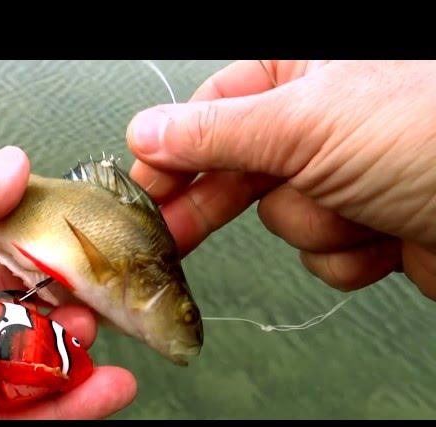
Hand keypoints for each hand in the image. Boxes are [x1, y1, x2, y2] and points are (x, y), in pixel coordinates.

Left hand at [0, 146, 135, 418]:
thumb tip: (16, 166)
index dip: (26, 250)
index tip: (67, 244)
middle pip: (0, 313)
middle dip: (50, 302)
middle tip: (90, 292)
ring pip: (9, 368)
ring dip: (62, 353)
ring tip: (96, 335)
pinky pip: (5, 420)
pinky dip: (62, 408)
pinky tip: (104, 388)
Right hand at [127, 60, 435, 299]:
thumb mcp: (307, 123)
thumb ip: (217, 133)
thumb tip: (149, 133)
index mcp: (306, 74)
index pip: (212, 112)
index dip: (172, 153)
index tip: (143, 188)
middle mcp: (324, 121)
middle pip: (238, 169)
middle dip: (216, 205)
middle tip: (171, 235)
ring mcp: (346, 175)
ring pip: (284, 217)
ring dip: (317, 224)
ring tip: (357, 207)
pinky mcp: (367, 224)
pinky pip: (323, 252)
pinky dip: (347, 253)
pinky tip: (381, 235)